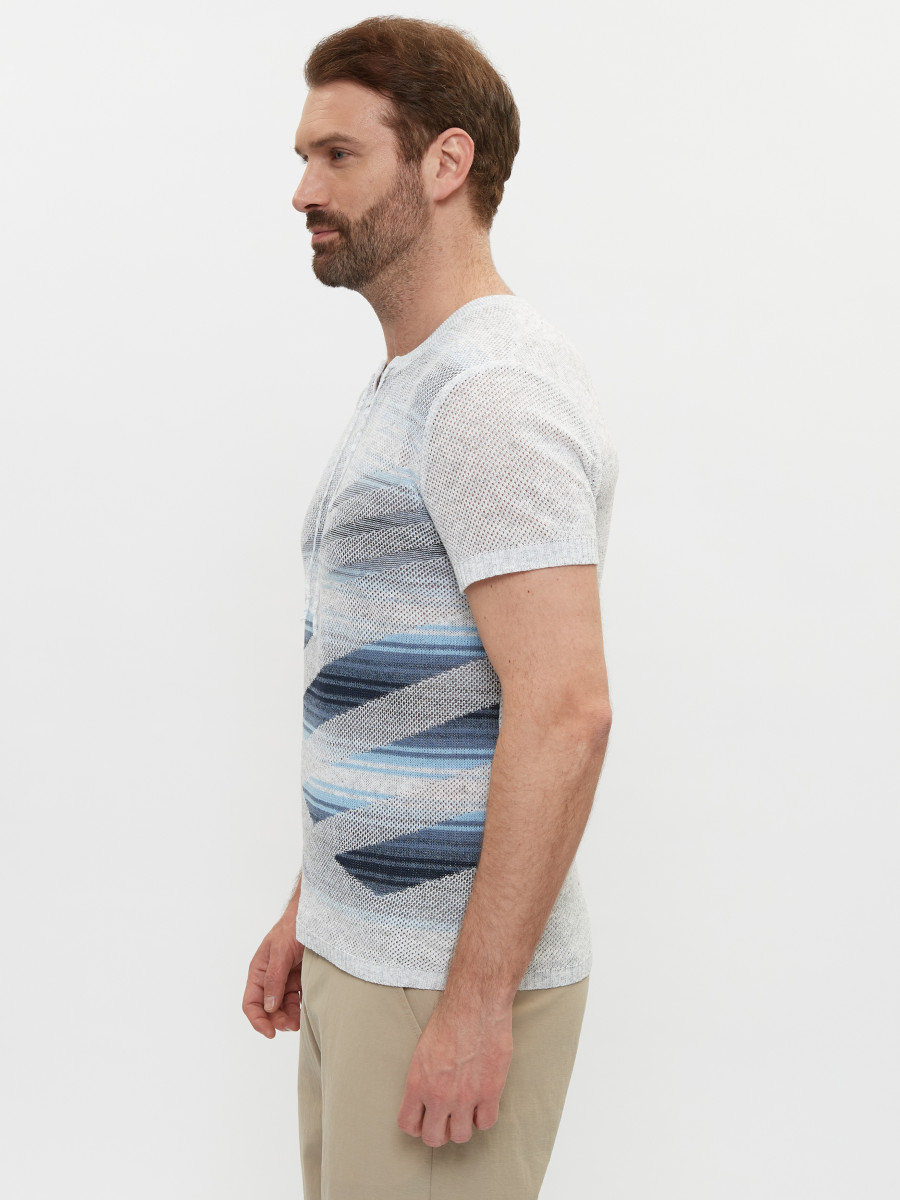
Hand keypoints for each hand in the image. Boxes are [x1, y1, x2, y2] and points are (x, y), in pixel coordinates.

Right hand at [242, 918, 303, 1038]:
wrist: (315, 915)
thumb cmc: (293, 927)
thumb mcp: (281, 951)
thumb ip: (274, 978)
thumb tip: (269, 1006)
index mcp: (258, 971)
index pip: (251, 1002)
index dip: (257, 1020)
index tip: (270, 1032)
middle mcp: (270, 978)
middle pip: (268, 1009)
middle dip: (276, 1021)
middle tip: (291, 1026)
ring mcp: (286, 979)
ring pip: (283, 1007)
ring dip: (289, 1017)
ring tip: (299, 1022)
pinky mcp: (300, 979)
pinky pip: (297, 999)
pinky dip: (300, 1009)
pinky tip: (306, 1012)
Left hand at [396, 999, 512, 1146]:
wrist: (475, 1005)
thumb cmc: (449, 1020)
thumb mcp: (423, 1050)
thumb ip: (423, 1079)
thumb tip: (426, 1098)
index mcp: (417, 1083)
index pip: (409, 1124)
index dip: (417, 1125)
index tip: (425, 1119)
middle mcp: (439, 1095)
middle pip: (434, 1137)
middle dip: (440, 1130)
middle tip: (447, 1119)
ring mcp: (465, 1097)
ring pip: (461, 1135)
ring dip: (463, 1125)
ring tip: (466, 1109)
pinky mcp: (490, 1092)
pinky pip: (486, 1123)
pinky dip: (484, 1116)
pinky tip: (483, 1102)